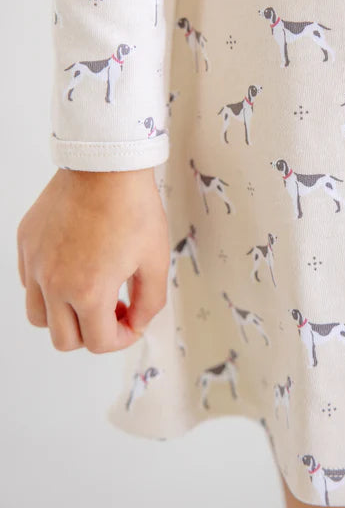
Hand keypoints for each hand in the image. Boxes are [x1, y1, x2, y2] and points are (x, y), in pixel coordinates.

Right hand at [16, 167, 169, 352]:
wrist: (106, 165)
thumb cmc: (132, 206)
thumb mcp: (155, 259)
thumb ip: (149, 302)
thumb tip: (137, 323)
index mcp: (88, 291)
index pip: (98, 343)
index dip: (122, 339)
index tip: (132, 323)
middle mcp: (54, 283)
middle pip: (65, 339)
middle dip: (93, 334)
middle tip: (113, 311)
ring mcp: (35, 263)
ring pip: (40, 317)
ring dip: (65, 317)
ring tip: (90, 294)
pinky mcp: (26, 244)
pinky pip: (29, 283)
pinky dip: (48, 289)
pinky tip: (74, 269)